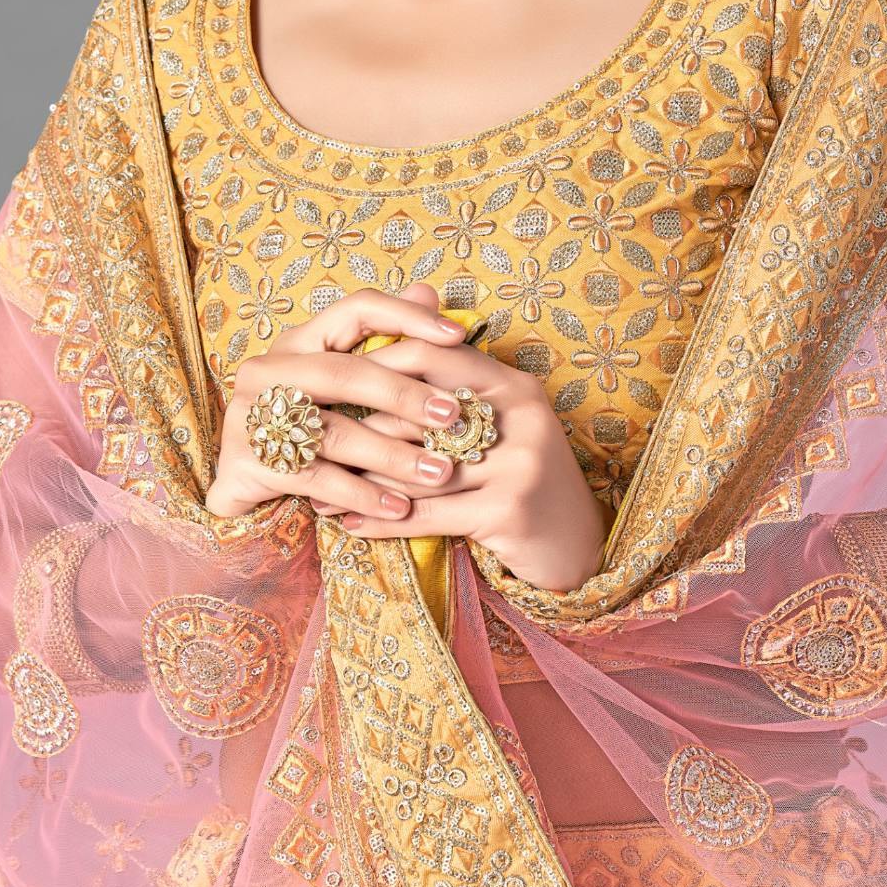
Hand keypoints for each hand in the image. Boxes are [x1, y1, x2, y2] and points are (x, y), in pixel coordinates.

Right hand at [205, 287, 470, 524]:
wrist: (245, 489)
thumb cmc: (306, 430)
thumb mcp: (341, 385)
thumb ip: (381, 341)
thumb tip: (427, 291)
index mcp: (297, 342)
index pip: (354, 310)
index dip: (406, 318)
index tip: (456, 336)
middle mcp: (267, 370)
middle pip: (344, 373)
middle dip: (405, 395)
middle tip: (454, 416)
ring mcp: (250, 416)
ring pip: (334, 432)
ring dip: (393, 455)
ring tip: (439, 472)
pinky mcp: (245, 463)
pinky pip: (316, 479)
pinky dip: (362, 494)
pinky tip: (399, 508)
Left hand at [338, 340, 607, 595]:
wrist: (577, 547)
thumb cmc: (522, 479)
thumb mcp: (499, 425)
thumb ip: (452, 388)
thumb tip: (387, 339)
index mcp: (516, 386)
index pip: (435, 354)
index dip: (380, 363)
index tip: (333, 379)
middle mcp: (522, 418)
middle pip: (419, 412)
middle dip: (358, 428)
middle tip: (309, 439)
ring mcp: (518, 465)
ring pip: (417, 466)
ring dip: (359, 481)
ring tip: (316, 488)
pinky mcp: (508, 512)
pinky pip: (427, 514)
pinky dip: (381, 520)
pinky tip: (347, 523)